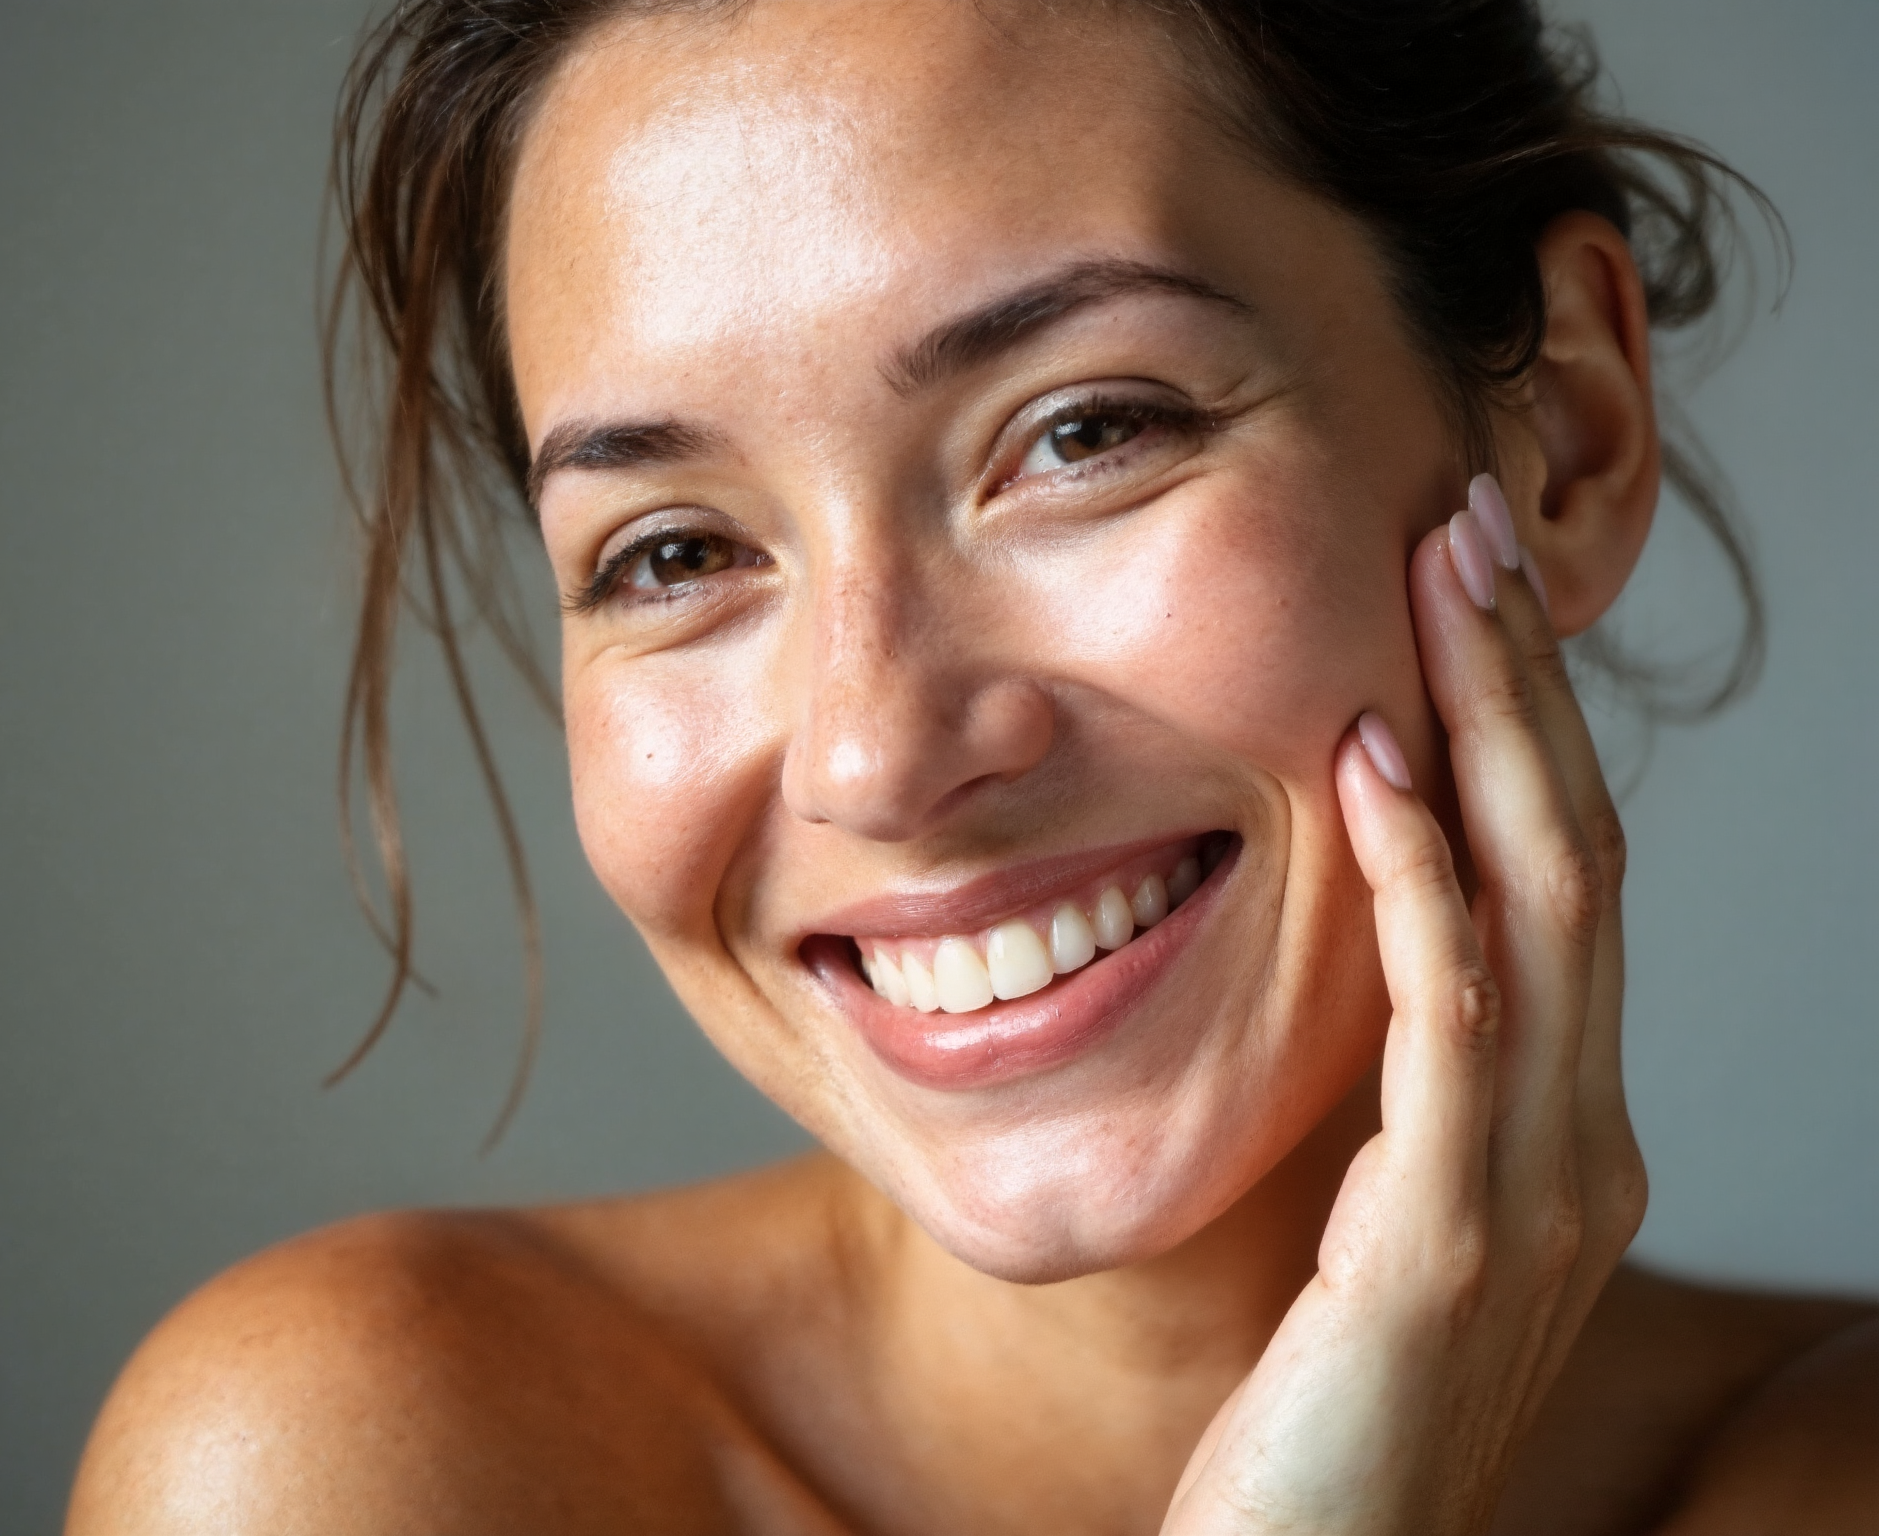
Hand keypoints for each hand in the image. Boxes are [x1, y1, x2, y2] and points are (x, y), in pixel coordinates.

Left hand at [1161, 481, 1645, 1534]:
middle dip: (1520, 676)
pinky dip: (1422, 883)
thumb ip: (1397, 1100)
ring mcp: (1533, 1195)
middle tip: (1467, 516)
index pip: (1557, 880)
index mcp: (1560, 1132)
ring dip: (1490, 726)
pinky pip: (1452, 1024)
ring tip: (1441, 578)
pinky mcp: (1449, 1244)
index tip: (1461, 584)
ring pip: (1544, 905)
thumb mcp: (1375, 1222)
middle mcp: (1581, 1145)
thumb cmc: (1316, 1409)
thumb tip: (1358, 947)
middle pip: (1572, 853)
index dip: (1518, 721)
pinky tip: (1372, 765)